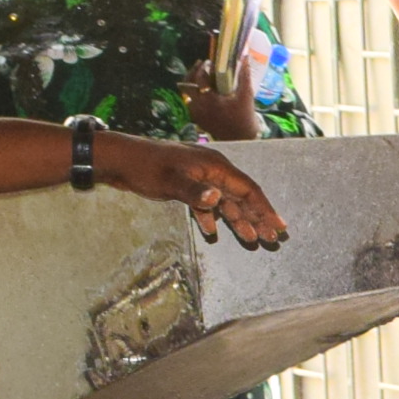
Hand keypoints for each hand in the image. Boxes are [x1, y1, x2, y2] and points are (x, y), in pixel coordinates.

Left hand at [94, 133, 285, 245]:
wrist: (120, 159)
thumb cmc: (145, 167)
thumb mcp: (170, 180)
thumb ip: (194, 192)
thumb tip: (217, 201)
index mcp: (214, 166)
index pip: (248, 189)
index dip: (265, 209)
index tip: (279, 226)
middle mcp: (212, 170)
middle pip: (241, 196)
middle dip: (257, 217)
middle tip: (272, 238)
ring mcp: (199, 177)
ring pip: (225, 201)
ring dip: (238, 220)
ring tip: (251, 238)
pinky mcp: (186, 184)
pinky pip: (206, 203)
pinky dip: (211, 217)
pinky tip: (212, 231)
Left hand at [181, 63, 261, 143]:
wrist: (241, 139)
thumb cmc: (245, 117)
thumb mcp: (246, 94)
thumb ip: (244, 75)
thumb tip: (245, 56)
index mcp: (209, 99)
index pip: (200, 77)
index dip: (203, 67)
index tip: (209, 62)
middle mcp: (199, 106)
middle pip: (185, 84)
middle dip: (192, 73)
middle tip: (200, 66)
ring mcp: (196, 113)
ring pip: (185, 94)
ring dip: (191, 84)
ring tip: (200, 78)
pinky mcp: (197, 119)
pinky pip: (190, 103)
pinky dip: (194, 96)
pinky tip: (203, 93)